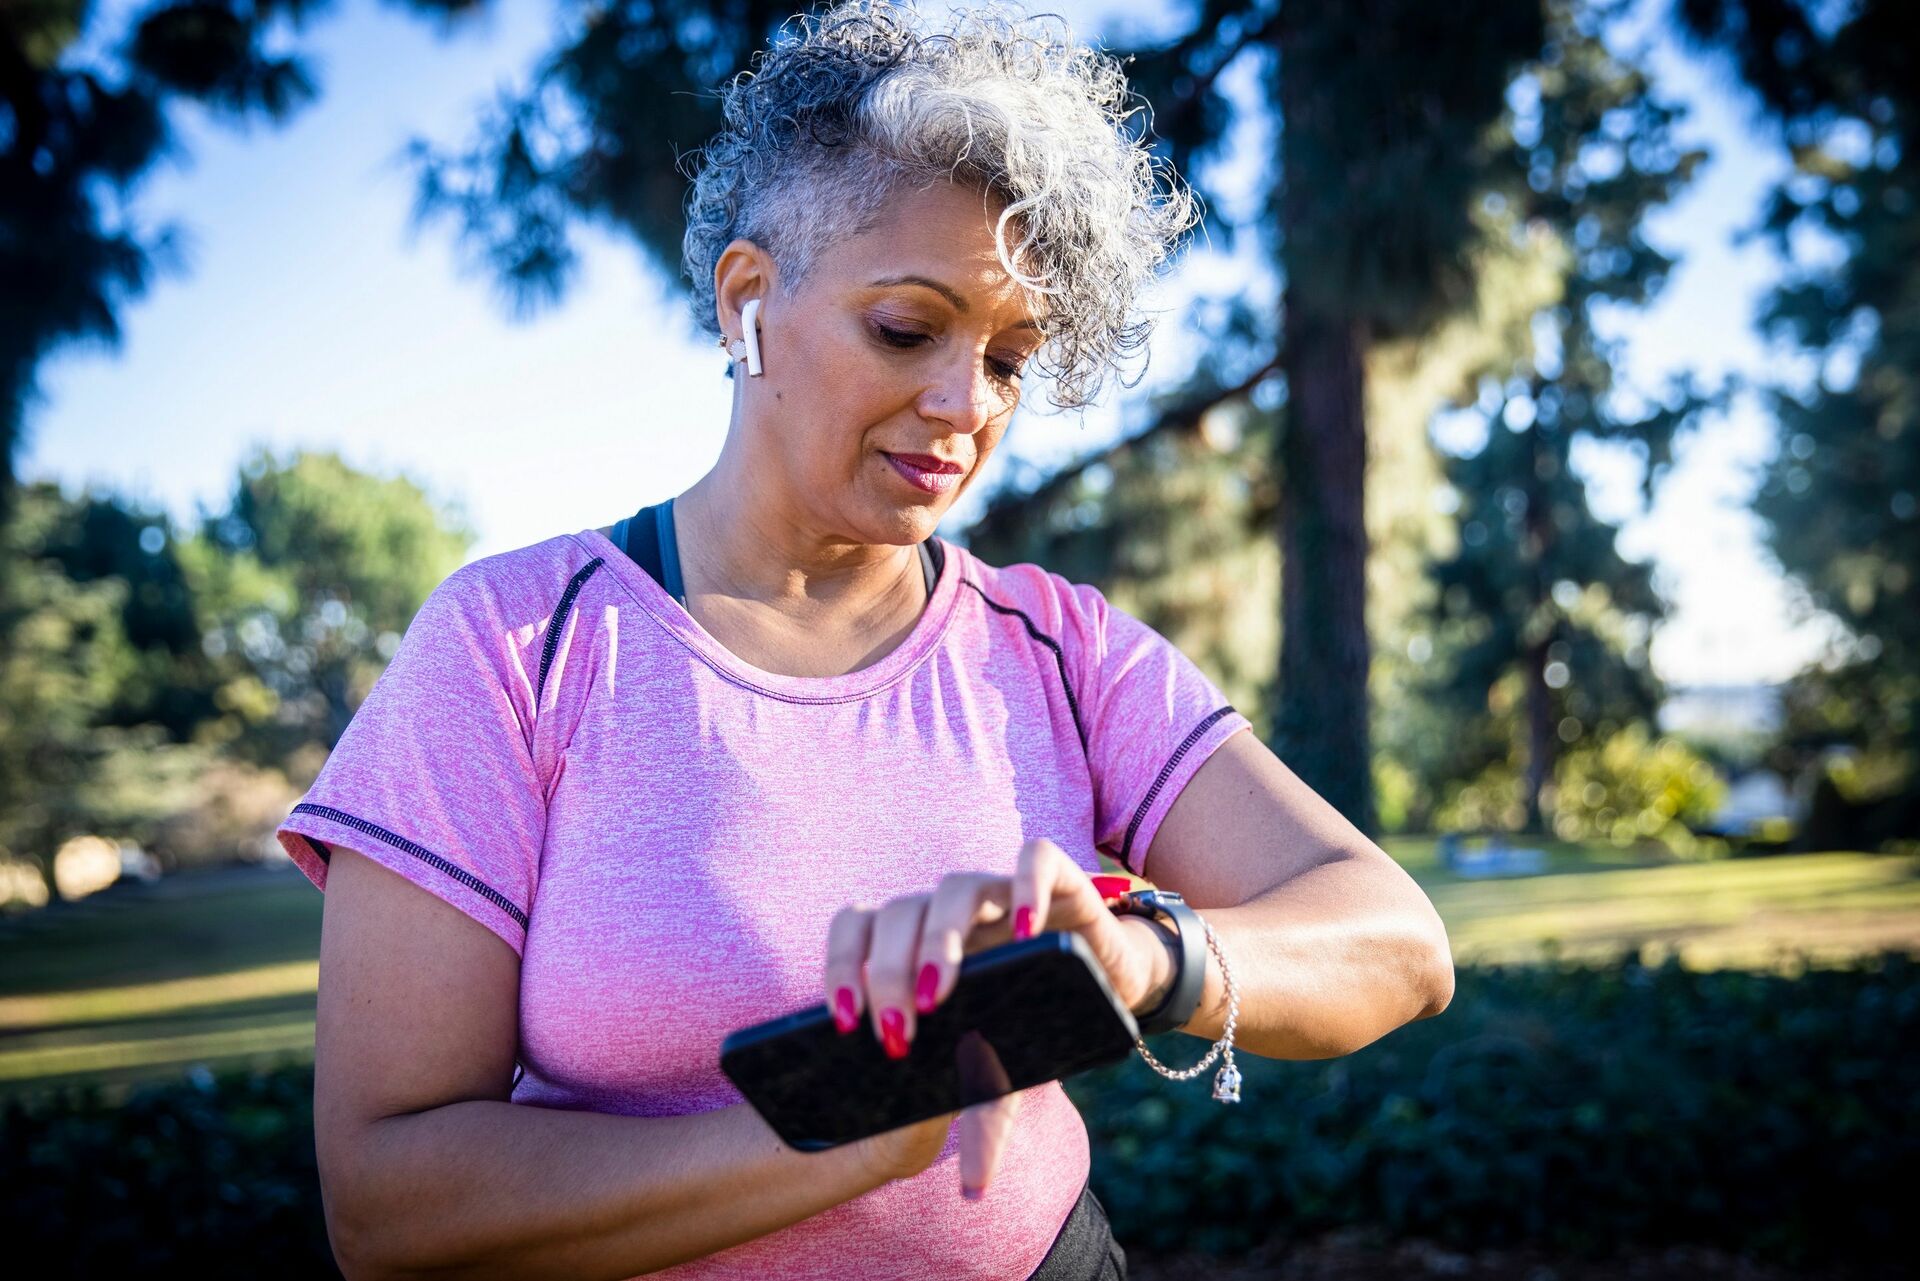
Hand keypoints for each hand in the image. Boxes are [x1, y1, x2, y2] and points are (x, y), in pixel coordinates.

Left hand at [821, 839, 1174, 1198]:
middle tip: (895, 1031)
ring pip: (954, 886)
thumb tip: (974, 1192)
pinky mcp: (1059, 880)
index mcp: (919, 946)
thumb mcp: (1007, 1078)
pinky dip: (1026, 886)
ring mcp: (1003, 893)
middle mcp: (953, 913)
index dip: (841, 967)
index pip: (856, 930)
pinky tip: (1023, 930)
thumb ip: (985, 1121)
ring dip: (940, 938)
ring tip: (938, 994)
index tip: (840, 1024)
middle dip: (886, 972)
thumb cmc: (1037, 1023)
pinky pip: (1035, 859)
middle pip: (898, 914)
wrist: (1113, 982)